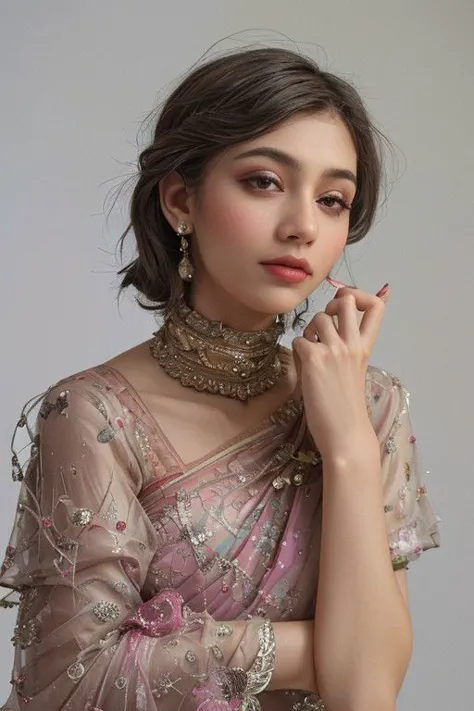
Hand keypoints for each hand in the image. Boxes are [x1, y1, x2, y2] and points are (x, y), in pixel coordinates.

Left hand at [292, 284, 389, 461]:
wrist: (345, 435)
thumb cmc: (346, 410)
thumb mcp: (352, 373)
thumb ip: (344, 351)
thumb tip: (321, 336)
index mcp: (365, 348)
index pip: (376, 307)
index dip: (361, 296)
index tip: (349, 306)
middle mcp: (352, 344)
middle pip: (346, 300)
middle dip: (331, 304)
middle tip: (324, 323)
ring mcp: (334, 350)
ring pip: (317, 318)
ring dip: (309, 331)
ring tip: (310, 352)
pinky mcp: (315, 360)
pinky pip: (299, 340)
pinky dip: (296, 352)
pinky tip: (302, 368)